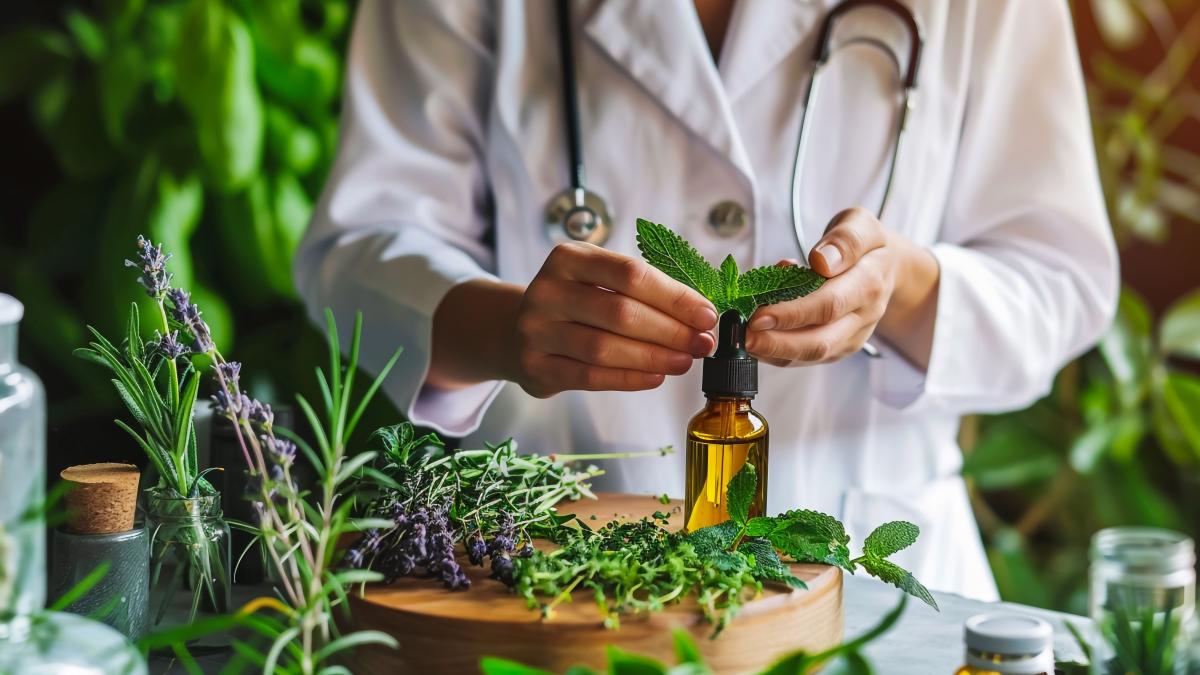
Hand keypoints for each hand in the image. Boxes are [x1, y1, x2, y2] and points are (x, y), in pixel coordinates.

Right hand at [509, 242, 717, 397]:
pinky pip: (590, 377)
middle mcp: (548, 291)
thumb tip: (700, 316)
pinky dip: (628, 379)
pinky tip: (655, 377)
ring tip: (684, 361)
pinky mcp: (535, 366)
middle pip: (620, 313)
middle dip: (670, 330)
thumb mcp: (600, 280)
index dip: (674, 296)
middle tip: (702, 343)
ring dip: (653, 357)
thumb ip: (643, 291)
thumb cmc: (576, 303)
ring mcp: (536, 330)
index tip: (706, 314)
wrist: (519, 331)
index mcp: (569, 258)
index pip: (630, 274)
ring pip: (604, 348)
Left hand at [745, 208, 897, 365]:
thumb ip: (845, 239)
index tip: (760, 313)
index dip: (793, 313)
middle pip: (820, 341)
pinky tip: (756, 339)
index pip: (829, 305)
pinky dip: (777, 352)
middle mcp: (862, 317)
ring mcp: (850, 337)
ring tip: (743, 339)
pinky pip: (805, 358)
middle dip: (778, 342)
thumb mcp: (861, 225)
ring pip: (810, 356)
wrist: (886, 269)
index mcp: (869, 283)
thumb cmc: (866, 245)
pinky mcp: (837, 348)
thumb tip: (822, 260)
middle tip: (744, 335)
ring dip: (774, 351)